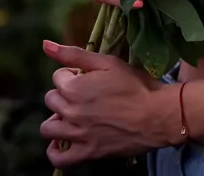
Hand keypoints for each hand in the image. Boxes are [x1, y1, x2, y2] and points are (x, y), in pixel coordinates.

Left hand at [40, 40, 171, 166]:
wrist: (157, 115)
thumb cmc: (135, 85)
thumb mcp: (107, 62)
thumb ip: (74, 54)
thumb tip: (45, 45)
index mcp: (74, 87)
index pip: (57, 77)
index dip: (72, 75)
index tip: (87, 78)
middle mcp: (71, 111)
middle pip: (51, 100)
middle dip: (64, 94)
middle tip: (84, 95)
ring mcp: (78, 134)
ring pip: (48, 128)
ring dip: (57, 120)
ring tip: (71, 117)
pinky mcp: (88, 152)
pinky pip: (59, 158)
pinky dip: (56, 151)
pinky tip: (62, 143)